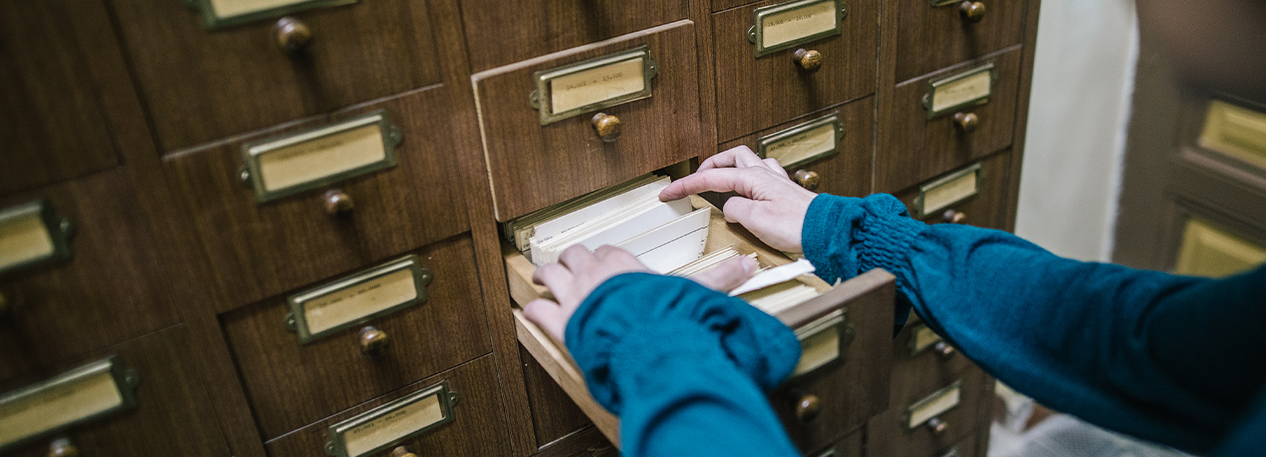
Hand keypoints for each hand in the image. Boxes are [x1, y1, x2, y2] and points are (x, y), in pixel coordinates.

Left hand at [523, 244, 758, 342]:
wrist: (645, 342)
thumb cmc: (667, 316)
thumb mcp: (696, 293)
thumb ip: (719, 279)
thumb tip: (748, 264)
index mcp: (623, 264)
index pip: (608, 252)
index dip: (606, 258)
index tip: (606, 263)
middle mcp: (594, 275)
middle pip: (574, 257)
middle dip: (571, 261)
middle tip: (569, 266)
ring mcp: (575, 297)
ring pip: (551, 276)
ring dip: (547, 278)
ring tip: (544, 279)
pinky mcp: (561, 322)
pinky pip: (538, 311)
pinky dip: (534, 311)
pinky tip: (531, 312)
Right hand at [659, 145, 817, 252]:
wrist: (827, 231)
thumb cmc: (798, 226)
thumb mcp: (755, 221)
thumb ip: (735, 210)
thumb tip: (729, 208)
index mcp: (753, 178)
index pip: (711, 178)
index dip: (686, 185)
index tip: (669, 192)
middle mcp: (765, 174)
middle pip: (731, 157)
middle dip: (709, 165)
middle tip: (695, 179)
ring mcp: (777, 181)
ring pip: (748, 160)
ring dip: (730, 166)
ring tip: (719, 178)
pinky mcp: (786, 192)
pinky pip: (764, 173)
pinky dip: (750, 176)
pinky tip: (750, 188)